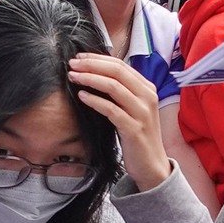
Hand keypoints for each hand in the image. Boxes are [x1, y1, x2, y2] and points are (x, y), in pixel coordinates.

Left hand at [67, 52, 169, 186]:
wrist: (152, 164)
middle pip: (117, 72)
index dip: (98, 59)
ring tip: (73, 77)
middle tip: (72, 64)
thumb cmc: (137, 134)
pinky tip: (81, 96)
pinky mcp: (134, 129)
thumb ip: (121, 91)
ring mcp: (142, 113)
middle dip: (91, 65)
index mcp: (147, 88)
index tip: (79, 57)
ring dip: (90, 79)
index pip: (120, 65)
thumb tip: (95, 73)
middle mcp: (147, 97)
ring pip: (114, 87)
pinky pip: (111, 110)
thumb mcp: (132, 108)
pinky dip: (95, 101)